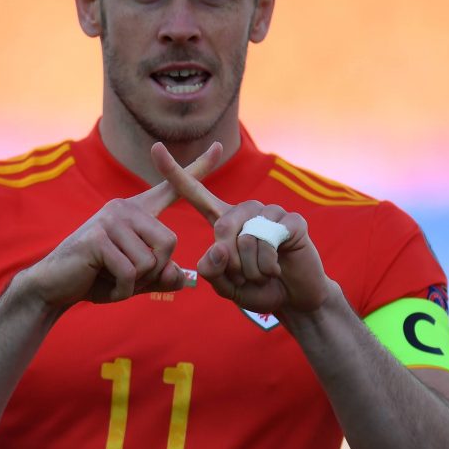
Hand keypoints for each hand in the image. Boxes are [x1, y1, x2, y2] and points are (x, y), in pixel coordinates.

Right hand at [17, 142, 222, 313]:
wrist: (54, 286)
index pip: (171, 188)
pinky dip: (121, 290)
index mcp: (137, 212)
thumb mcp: (136, 279)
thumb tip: (184, 277)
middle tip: (127, 277)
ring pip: (150, 260)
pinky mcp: (98, 237)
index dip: (197, 169)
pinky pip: (129, 272)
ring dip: (135, 282)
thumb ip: (162, 277)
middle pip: (169, 242)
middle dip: (154, 271)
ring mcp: (110, 219)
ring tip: (111, 278)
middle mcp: (125, 208)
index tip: (219, 146)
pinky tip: (104, 285)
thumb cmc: (96, 278)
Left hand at [151, 143, 332, 315]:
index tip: (155, 148)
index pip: (195, 192)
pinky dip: (269, 265)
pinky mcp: (292, 221)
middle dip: (231, 263)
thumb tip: (220, 247)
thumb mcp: (225, 284)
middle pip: (222, 227)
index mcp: (223, 220)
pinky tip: (278, 267)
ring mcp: (270, 212)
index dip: (174, 172)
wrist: (293, 300)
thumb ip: (212, 269)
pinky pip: (270, 241)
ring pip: (247, 238)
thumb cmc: (256, 288)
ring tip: (264, 272)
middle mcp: (245, 211)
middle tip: (245, 276)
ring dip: (252, 268)